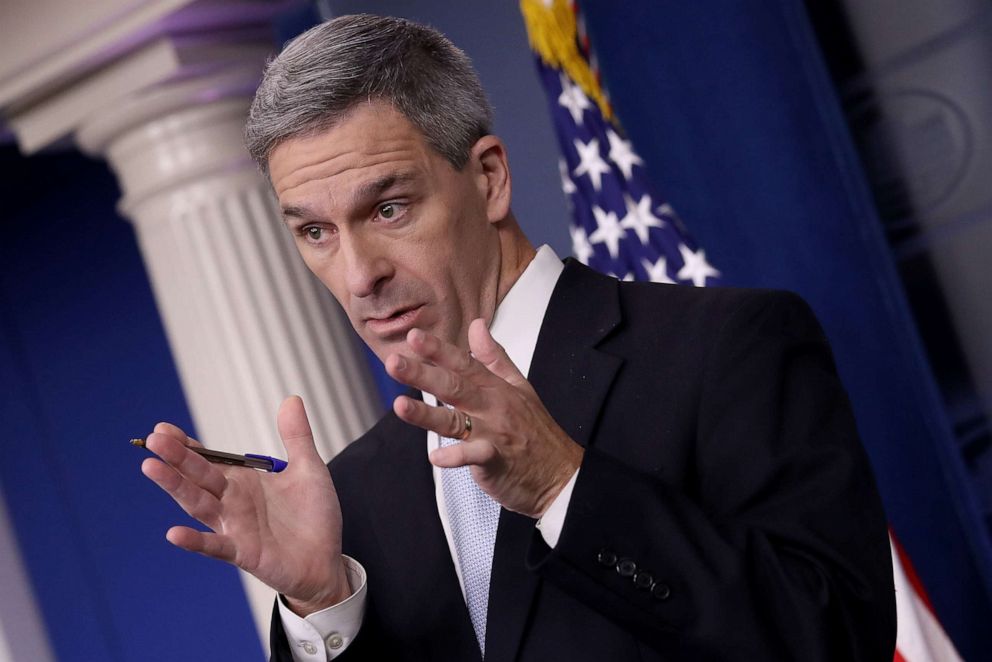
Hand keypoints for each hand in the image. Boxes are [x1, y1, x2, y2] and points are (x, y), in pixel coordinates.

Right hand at [140, 396, 348, 615]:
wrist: (326, 560)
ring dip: (175, 487)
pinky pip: (216, 546)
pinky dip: (195, 541)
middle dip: (176, 457)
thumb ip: (297, 437)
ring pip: (199, 504)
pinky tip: (174, 534)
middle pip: (198, 476)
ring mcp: (234, 527)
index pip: (208, 460)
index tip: (162, 428)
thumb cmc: (313, 516)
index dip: (186, 445)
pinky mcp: (244, 552)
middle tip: (152, 440)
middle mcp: (232, 502)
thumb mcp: (308, 469)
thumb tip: (291, 399)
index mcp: (243, 481)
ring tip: (151, 468)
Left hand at [386, 318, 583, 517]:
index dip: (438, 350)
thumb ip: (494, 357)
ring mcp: (494, 433)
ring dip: (427, 414)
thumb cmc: (537, 431)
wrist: (562, 474)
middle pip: (454, 386)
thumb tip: (476, 324)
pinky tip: (435, 456)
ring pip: (456, 420)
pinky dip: (456, 457)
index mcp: (496, 387)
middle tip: (394, 362)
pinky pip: (474, 456)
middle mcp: (493, 406)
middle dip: (423, 374)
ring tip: (400, 406)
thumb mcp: (520, 387)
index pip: (464, 363)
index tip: (413, 336)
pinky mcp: (496, 461)